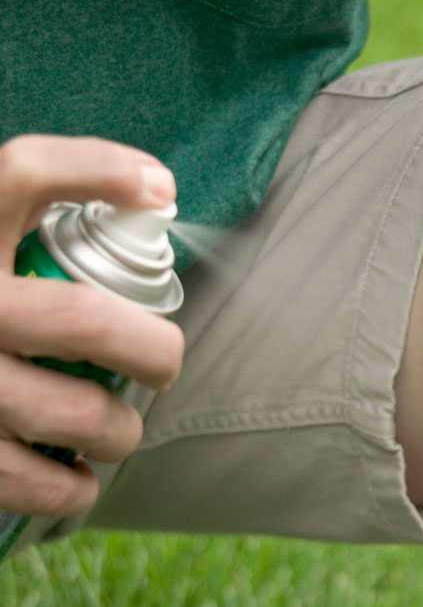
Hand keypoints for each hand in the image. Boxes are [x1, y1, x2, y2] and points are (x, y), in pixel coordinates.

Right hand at [0, 135, 183, 517]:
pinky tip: (79, 480)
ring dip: (117, 430)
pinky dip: (68, 489)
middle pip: (84, 322)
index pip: (22, 173)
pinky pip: (23, 481)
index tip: (162, 190)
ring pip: (69, 410)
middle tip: (164, 363)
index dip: (98, 169)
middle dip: (152, 350)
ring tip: (121, 431)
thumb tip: (154, 192)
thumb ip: (28, 213)